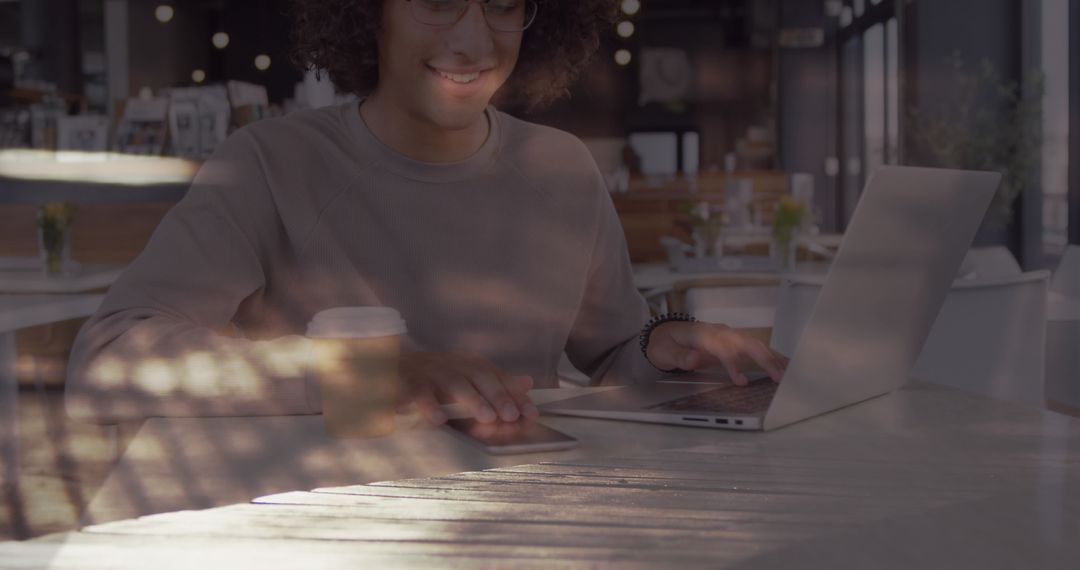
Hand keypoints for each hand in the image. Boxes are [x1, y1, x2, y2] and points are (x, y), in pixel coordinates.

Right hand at [397, 351, 538, 424]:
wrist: (389, 369)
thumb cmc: (434, 378)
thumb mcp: (467, 377)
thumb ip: (497, 382)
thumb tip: (527, 383)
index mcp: (469, 363)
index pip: (497, 377)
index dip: (514, 394)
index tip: (530, 413)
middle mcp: (453, 364)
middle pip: (479, 376)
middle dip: (497, 395)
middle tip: (510, 415)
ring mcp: (431, 372)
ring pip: (454, 382)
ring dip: (472, 399)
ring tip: (487, 417)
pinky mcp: (409, 383)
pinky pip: (420, 393)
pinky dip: (429, 406)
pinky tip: (439, 420)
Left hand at [645, 321, 787, 384]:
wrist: (666, 332)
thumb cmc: (665, 344)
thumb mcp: (663, 351)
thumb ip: (678, 356)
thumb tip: (694, 359)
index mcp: (702, 334)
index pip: (722, 347)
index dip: (733, 363)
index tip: (741, 381)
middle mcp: (719, 332)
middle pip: (745, 343)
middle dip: (763, 359)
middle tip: (779, 377)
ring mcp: (728, 334)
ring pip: (754, 343)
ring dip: (772, 357)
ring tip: (789, 373)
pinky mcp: (733, 340)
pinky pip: (754, 346)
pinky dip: (771, 354)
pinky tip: (785, 364)